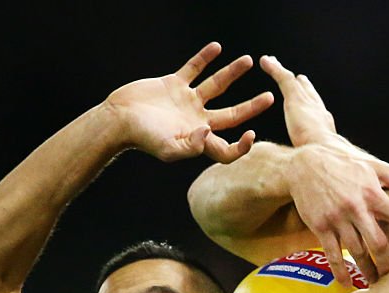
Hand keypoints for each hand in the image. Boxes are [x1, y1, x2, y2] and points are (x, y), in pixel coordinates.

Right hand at [105, 42, 273, 163]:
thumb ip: (190, 146)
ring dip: (232, 73)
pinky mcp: (174, 84)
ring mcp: (187, 101)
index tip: (252, 136)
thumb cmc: (141, 138)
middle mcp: (197, 120)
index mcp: (199, 140)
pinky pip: (194, 69)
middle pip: (232, 115)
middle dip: (251, 107)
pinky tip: (216, 47)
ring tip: (248, 60)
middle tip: (270, 97)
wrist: (117, 119)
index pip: (226, 148)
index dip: (241, 147)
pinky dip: (204, 58)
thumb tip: (208, 132)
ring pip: (216, 86)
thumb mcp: (167, 149)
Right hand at [260, 55, 388, 284]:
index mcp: (372, 194)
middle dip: (388, 262)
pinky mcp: (321, 227)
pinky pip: (332, 254)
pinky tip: (347, 284)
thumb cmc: (343, 164)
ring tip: (375, 282)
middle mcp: (356, 208)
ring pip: (357, 252)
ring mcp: (337, 219)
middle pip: (378, 242)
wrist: (303, 165)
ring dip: (368, 270)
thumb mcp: (373, 166)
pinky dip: (340, 272)